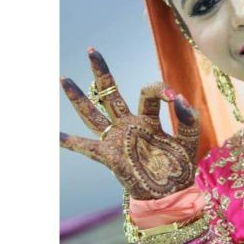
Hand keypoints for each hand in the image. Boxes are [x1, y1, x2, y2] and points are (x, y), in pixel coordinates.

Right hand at [60, 48, 199, 199]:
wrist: (172, 193)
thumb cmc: (180, 166)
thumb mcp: (189, 139)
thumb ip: (188, 119)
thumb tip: (178, 97)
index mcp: (149, 119)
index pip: (148, 94)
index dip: (159, 90)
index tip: (171, 95)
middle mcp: (129, 125)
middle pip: (111, 93)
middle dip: (101, 72)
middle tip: (91, 50)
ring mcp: (117, 139)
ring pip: (94, 114)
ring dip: (79, 98)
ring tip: (63, 79)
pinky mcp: (110, 156)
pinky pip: (86, 147)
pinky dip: (70, 142)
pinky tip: (54, 135)